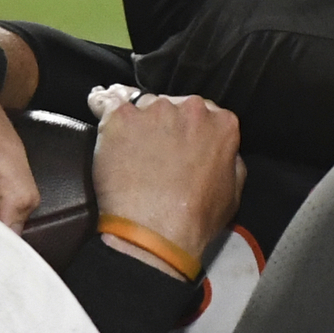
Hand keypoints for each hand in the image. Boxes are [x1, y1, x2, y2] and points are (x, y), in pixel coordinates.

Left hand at [87, 84, 244, 278]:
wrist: (155, 232)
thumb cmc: (193, 219)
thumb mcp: (234, 192)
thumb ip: (231, 159)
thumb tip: (222, 150)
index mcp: (222, 123)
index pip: (206, 113)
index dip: (191, 129)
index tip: (180, 142)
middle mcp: (190, 108)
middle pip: (174, 104)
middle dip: (165, 122)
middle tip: (154, 149)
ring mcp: (154, 111)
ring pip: (143, 104)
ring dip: (137, 120)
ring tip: (128, 143)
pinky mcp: (120, 118)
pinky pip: (106, 100)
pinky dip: (102, 102)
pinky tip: (99, 103)